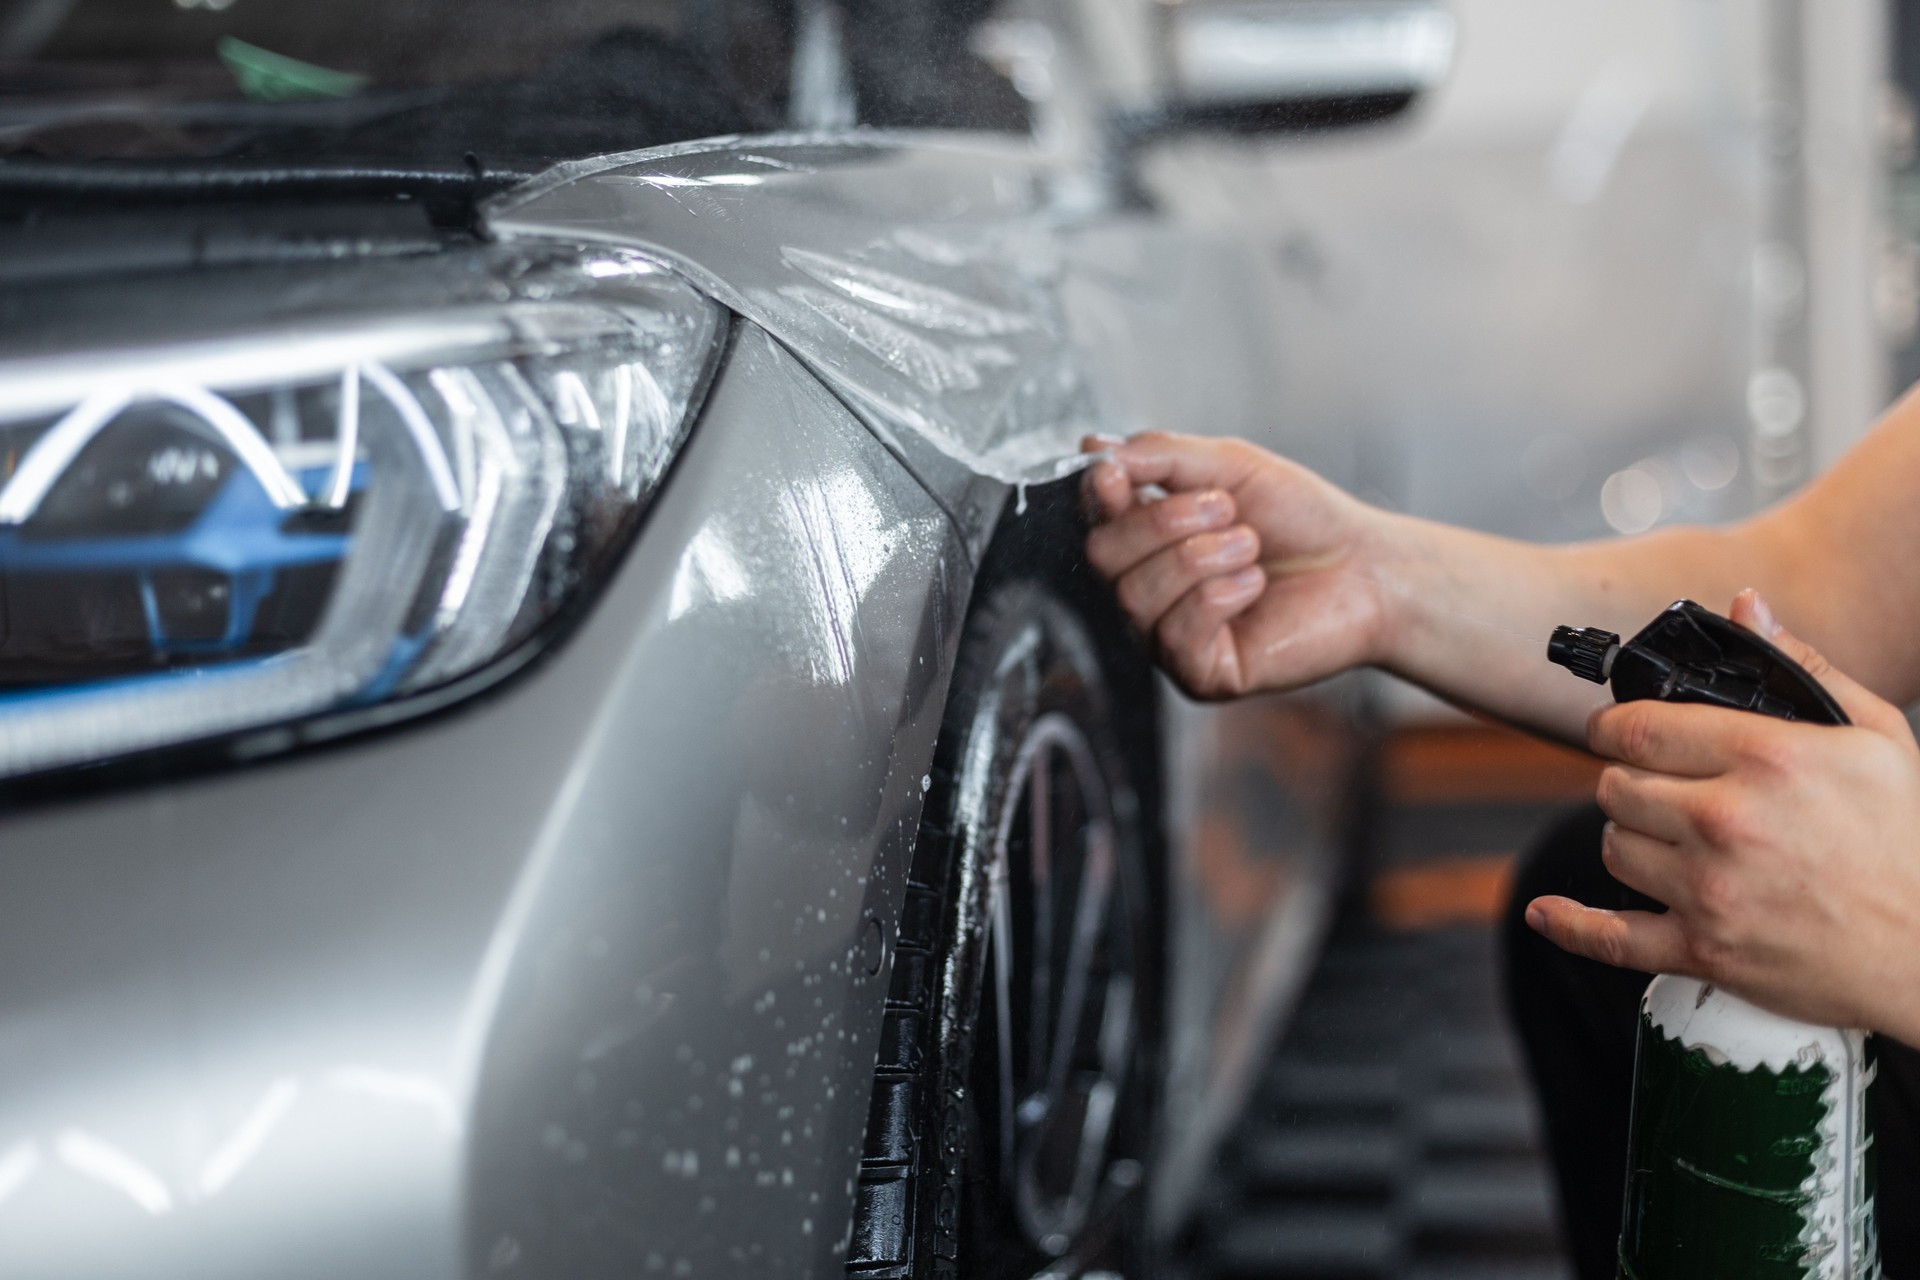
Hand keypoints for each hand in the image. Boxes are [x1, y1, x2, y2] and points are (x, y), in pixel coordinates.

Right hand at [1081, 432, 1388, 699]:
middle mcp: (1150, 589)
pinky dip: (1220, 598)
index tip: (1116, 472)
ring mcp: (1169, 635)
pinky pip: (1176, 636)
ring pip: (1136, 597)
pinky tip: (1254, 586)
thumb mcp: (1230, 466)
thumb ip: (1162, 454)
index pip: (1094, 518)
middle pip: (1103, 557)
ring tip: (1251, 546)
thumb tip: (1094, 450)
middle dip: (1163, 523)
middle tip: (1226, 510)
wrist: (1367, 567)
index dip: (1098, 495)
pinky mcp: (1199, 674)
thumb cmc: (1304, 519)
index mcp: (1150, 538)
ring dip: (1202, 559)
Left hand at [1527, 590, 1919, 1042]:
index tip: (1617, 731)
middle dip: (1629, 783)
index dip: (1617, 727)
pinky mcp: (1706, 951)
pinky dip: (1570, 925)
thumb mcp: (1875, 739)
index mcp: (1767, 758)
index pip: (1641, 727)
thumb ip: (1803, 666)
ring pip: (1614, 847)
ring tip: (1668, 840)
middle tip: (1655, 788)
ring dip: (1630, 840)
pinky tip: (1546, 912)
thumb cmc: (1909, 843)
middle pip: (1616, 786)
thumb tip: (1746, 606)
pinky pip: (1610, 938)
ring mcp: (1712, 890)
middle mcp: (1728, 820)